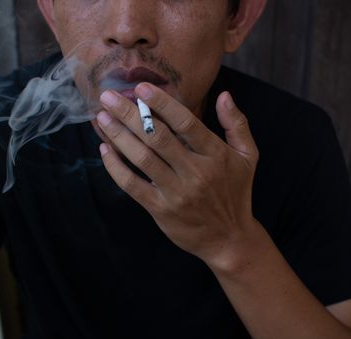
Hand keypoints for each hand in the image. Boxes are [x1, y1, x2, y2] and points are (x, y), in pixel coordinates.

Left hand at [96, 83, 259, 265]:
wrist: (229, 239)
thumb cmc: (236, 192)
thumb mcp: (248, 156)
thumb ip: (237, 124)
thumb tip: (224, 94)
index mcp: (216, 154)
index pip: (186, 122)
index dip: (162, 103)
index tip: (140, 88)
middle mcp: (196, 172)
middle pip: (158, 137)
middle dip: (130, 114)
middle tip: (108, 97)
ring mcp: (177, 192)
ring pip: (142, 158)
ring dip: (118, 136)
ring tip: (102, 118)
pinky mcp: (161, 210)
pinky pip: (133, 186)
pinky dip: (116, 167)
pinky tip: (105, 151)